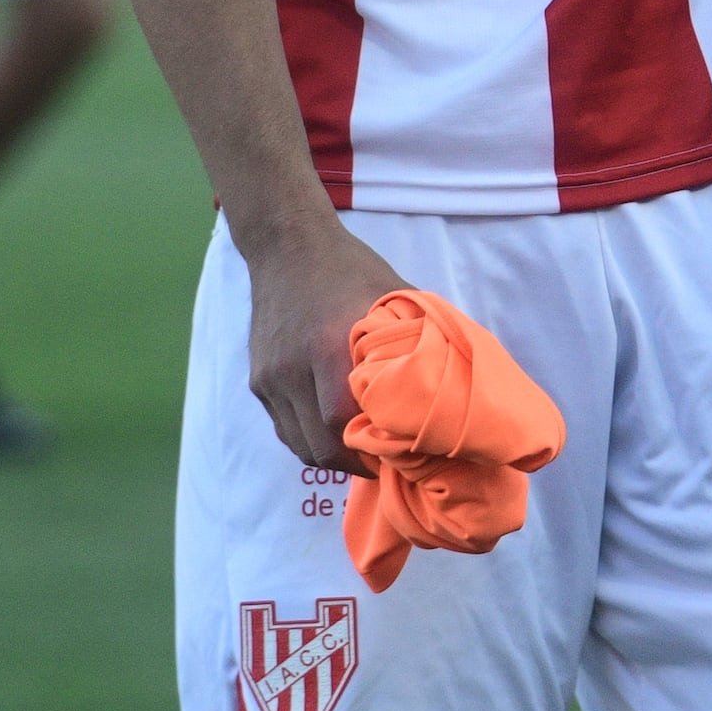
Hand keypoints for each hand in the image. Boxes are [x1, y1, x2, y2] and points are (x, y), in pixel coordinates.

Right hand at [242, 214, 402, 473]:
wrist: (287, 246)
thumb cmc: (351, 270)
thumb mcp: (392, 298)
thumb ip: (416, 340)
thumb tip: (454, 380)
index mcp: (327, 347)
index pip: (342, 423)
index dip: (373, 450)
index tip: (402, 455)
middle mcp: (292, 368)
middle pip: (320, 445)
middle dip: (356, 464)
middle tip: (387, 461)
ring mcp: (270, 378)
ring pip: (300, 444)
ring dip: (333, 456)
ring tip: (364, 452)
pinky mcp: (258, 381)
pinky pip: (285, 428)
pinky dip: (310, 440)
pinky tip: (335, 433)